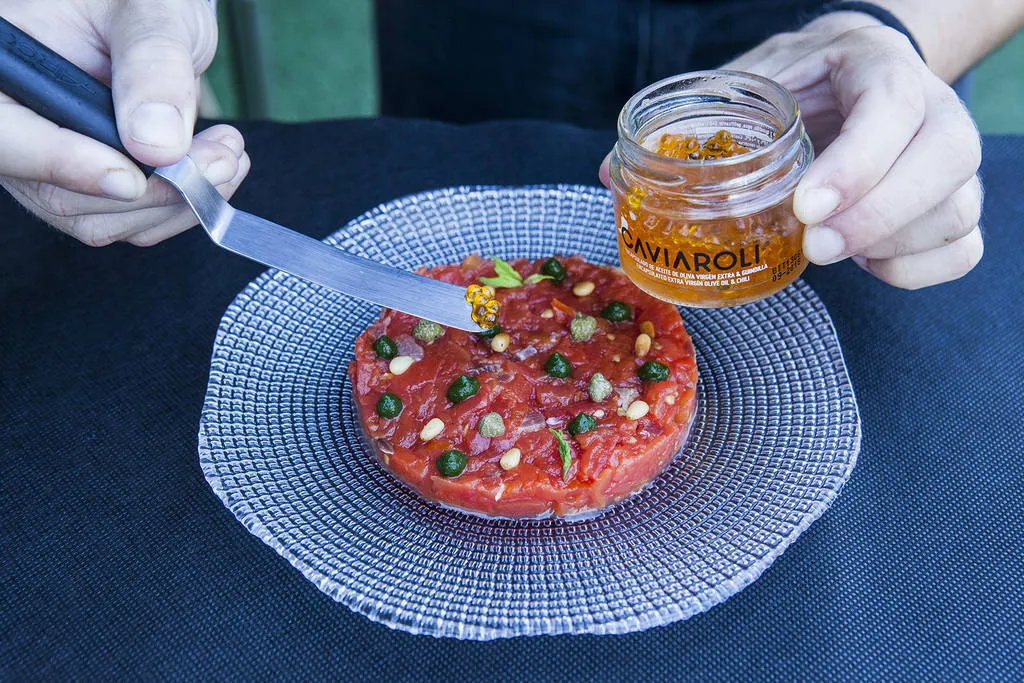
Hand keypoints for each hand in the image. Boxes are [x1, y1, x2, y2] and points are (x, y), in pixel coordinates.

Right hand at [0, 0, 249, 246]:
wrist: (155, 17)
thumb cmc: (138, 1)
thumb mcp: (150, 13)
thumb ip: (152, 68)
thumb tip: (157, 144)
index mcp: (4, 68)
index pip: (6, 137)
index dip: (61, 165)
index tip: (131, 177)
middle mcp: (17, 123)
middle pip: (58, 194)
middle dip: (151, 190)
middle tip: (220, 159)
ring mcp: (49, 162)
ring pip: (98, 219)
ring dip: (175, 203)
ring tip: (227, 155)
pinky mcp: (89, 185)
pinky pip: (127, 220)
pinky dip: (179, 207)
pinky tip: (214, 170)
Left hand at [723, 12, 982, 288]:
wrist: (850, 75)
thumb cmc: (803, 80)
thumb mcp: (760, 76)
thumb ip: (717, 111)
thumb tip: (637, 163)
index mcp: (882, 68)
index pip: (894, 107)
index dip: (856, 164)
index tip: (806, 207)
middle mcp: (935, 110)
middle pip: (949, 159)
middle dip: (877, 216)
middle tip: (815, 245)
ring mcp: (951, 163)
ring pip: (957, 211)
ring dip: (888, 246)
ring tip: (827, 247)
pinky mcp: (951, 205)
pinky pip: (963, 250)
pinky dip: (912, 270)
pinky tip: (863, 262)